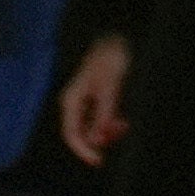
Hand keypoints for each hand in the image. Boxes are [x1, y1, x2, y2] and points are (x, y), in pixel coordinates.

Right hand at [56, 35, 128, 166]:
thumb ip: (104, 113)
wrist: (118, 34)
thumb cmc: (111, 58)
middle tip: (119, 135)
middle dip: (100, 139)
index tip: (98, 161)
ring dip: (108, 130)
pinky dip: (111, 121)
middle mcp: (76, 103)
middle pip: (84, 132)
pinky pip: (102, 116)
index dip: (83, 151)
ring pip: (95, 125)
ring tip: (123, 126)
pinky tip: (121, 121)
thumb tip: (100, 138)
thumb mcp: (110, 87)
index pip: (72, 134)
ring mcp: (87, 100)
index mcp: (71, 101)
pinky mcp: (99, 96)